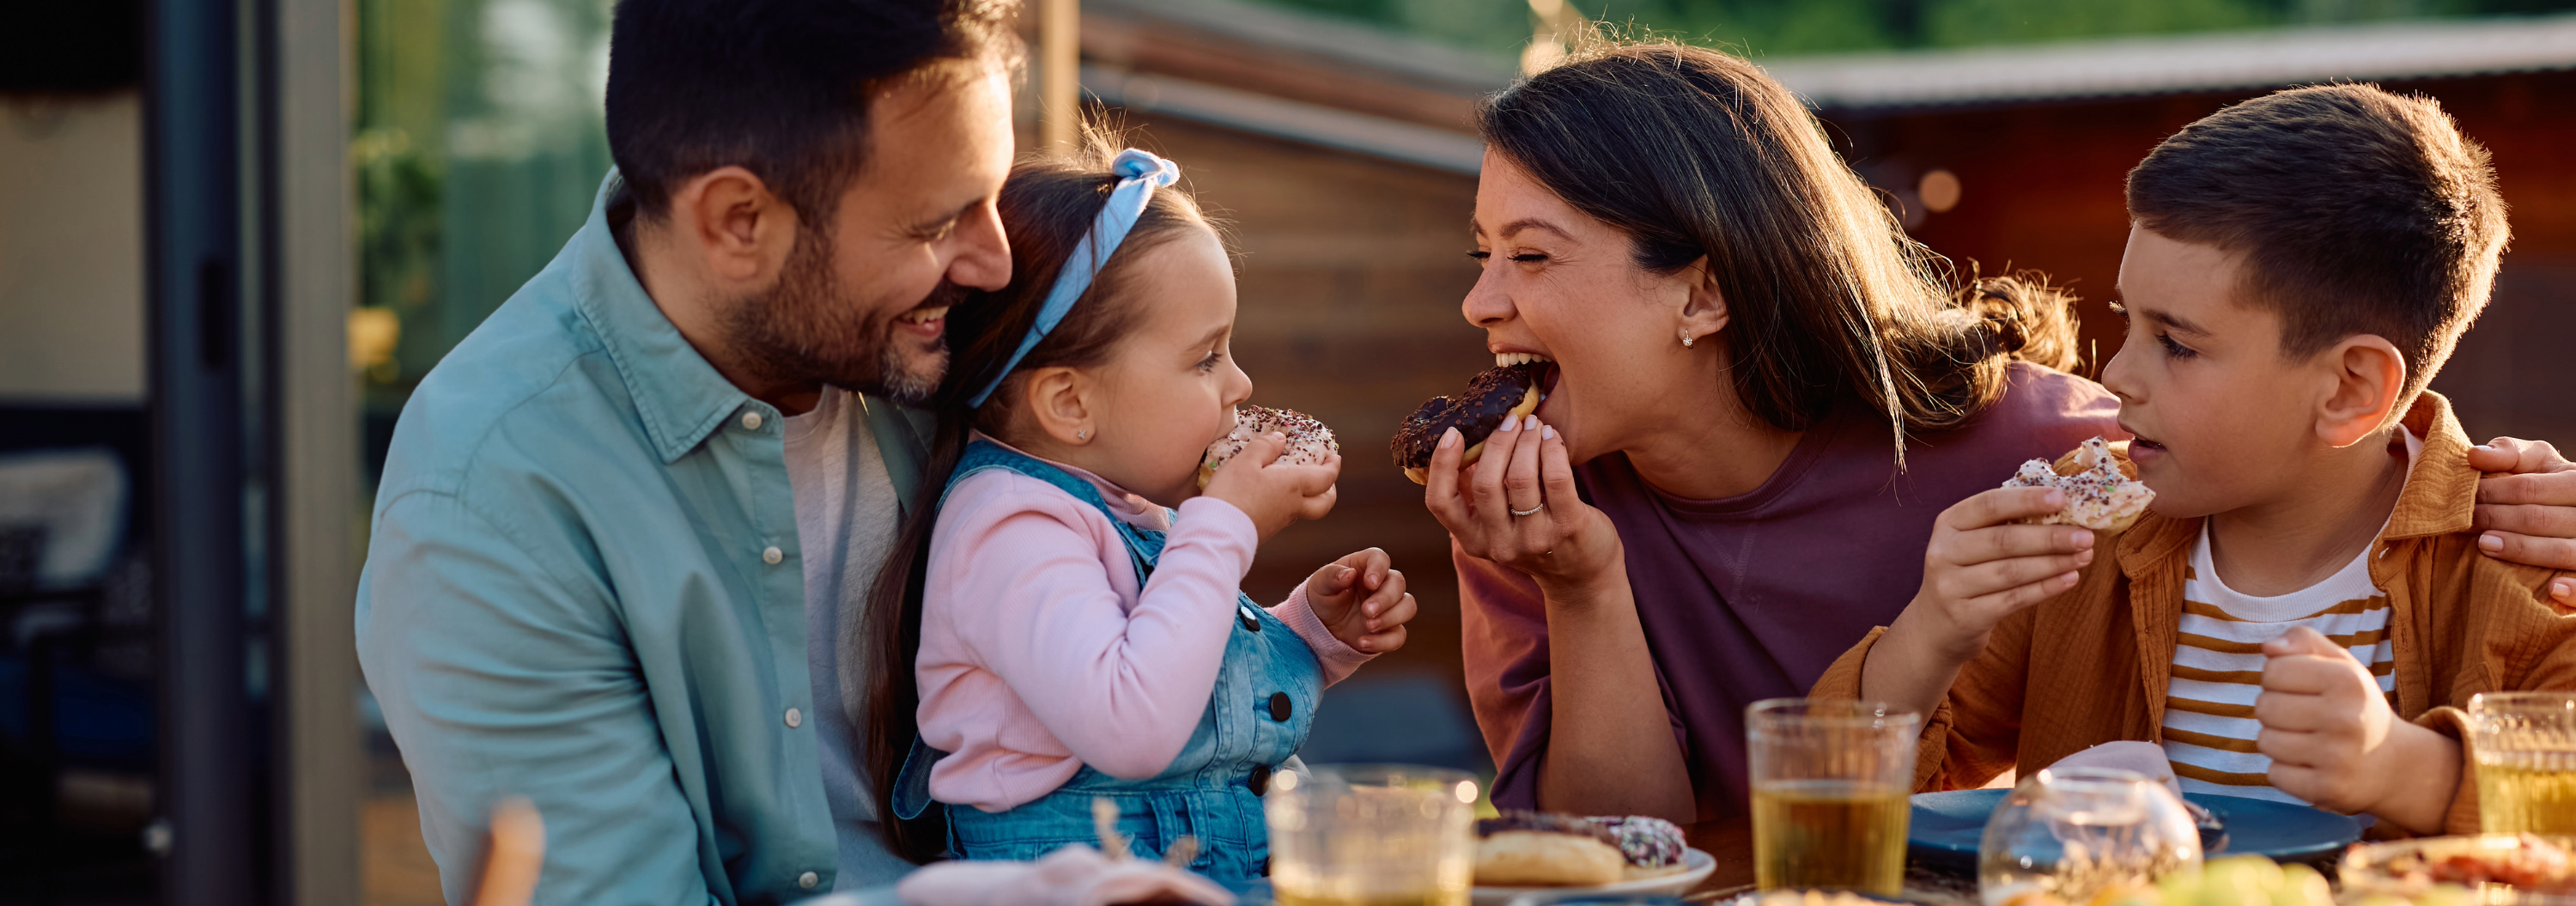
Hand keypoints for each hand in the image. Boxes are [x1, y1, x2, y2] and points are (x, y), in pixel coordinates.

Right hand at [1201, 432, 1338, 541]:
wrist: (1217, 532)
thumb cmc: (1232, 493)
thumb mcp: (1245, 461)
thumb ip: (1264, 447)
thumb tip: (1280, 439)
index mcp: (1293, 485)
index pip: (1326, 478)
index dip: (1333, 466)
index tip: (1334, 457)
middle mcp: (1292, 506)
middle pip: (1324, 503)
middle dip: (1329, 489)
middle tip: (1324, 476)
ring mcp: (1280, 521)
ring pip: (1304, 510)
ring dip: (1307, 496)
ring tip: (1293, 481)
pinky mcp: (1266, 530)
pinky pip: (1285, 516)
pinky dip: (1287, 504)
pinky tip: (1270, 495)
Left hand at [1303, 547, 1417, 654]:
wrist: (1321, 626)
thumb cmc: (1322, 597)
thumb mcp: (1319, 585)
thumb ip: (1331, 576)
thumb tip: (1349, 574)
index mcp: (1365, 566)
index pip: (1380, 559)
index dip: (1379, 568)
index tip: (1370, 582)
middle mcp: (1382, 584)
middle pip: (1398, 583)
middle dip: (1385, 598)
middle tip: (1366, 611)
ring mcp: (1389, 607)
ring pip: (1408, 607)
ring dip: (1391, 617)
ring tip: (1368, 625)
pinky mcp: (1389, 630)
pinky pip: (1399, 636)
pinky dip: (1383, 641)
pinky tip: (1362, 642)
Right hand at [1422, 415, 1622, 594]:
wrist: (1582, 574)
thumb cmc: (1533, 534)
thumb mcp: (1497, 522)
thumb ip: (1476, 490)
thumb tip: (1462, 439)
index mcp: (1473, 540)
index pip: (1441, 503)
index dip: (1441, 465)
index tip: (1453, 433)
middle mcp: (1499, 544)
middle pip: (1485, 483)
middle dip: (1497, 442)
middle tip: (1510, 420)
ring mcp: (1534, 538)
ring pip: (1520, 477)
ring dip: (1526, 440)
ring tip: (1533, 424)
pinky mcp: (1567, 526)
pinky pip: (1556, 477)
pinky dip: (1552, 448)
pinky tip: (1550, 436)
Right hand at [1899, 486, 2094, 661]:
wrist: (1935, 628)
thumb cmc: (1966, 576)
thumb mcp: (1971, 543)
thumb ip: (2005, 525)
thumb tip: (2063, 509)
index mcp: (1949, 523)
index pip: (1989, 504)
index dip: (2026, 500)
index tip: (2062, 498)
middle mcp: (1943, 552)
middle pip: (2003, 541)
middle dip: (2050, 537)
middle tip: (2086, 536)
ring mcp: (1950, 586)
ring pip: (2011, 571)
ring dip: (2053, 563)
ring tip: (2084, 557)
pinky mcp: (1964, 616)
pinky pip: (2013, 599)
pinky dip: (2045, 588)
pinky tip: (2069, 579)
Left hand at [2256, 627, 2457, 831]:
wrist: (2393, 765)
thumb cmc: (2354, 706)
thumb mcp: (2340, 664)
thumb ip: (2304, 641)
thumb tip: (2268, 648)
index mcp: (2348, 680)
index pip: (2272, 670)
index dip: (2278, 679)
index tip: (2301, 689)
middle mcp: (2346, 718)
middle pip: (2264, 706)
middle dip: (2275, 710)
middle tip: (2304, 718)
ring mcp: (2338, 757)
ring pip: (2265, 741)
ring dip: (2278, 741)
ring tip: (2308, 741)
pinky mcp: (2328, 789)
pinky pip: (2275, 774)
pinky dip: (2285, 770)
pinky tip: (2311, 765)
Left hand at [2469, 437, 2575, 602]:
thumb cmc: (2552, 489)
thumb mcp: (2539, 464)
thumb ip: (2510, 454)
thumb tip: (2475, 456)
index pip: (2528, 488)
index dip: (2489, 493)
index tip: (2457, 500)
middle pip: (2539, 519)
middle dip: (2495, 520)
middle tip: (2461, 524)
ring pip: (2563, 550)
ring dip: (2523, 550)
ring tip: (2485, 545)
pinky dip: (2574, 589)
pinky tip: (2552, 589)